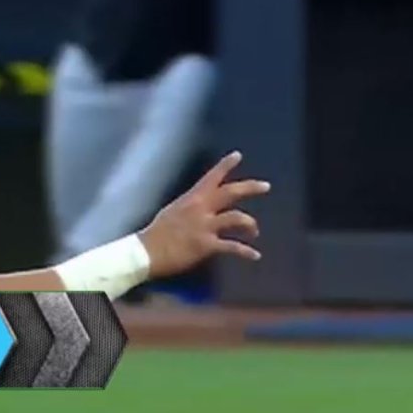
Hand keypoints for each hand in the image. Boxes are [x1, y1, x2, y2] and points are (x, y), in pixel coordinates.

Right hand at [138, 151, 269, 278]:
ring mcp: (204, 226)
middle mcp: (200, 208)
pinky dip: (247, 252)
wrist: (146, 253)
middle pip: (231, 192)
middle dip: (250, 187)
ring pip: (237, 218)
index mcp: (191, 199)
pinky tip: (255, 256)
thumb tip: (200, 206)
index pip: (211, 177)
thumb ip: (190, 207)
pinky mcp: (206, 245)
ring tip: (255, 232)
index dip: (225, 165)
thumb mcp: (173, 212)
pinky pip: (233, 247)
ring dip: (251, 224)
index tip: (238, 155)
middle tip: (266, 186)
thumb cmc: (157, 234)